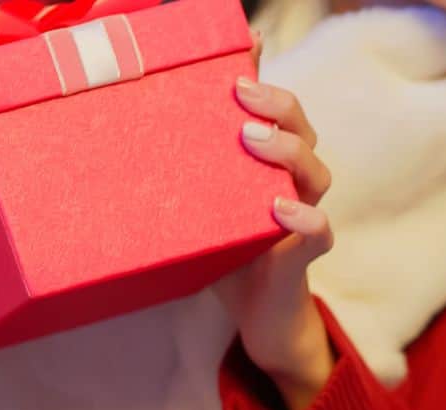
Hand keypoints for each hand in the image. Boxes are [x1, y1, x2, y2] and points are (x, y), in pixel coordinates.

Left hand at [214, 53, 333, 409]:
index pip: (279, 112)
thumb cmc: (224, 259)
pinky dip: (306, 217)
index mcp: (269, 168)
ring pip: (317, 173)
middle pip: (304, 130)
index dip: (267, 79)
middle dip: (278, 105)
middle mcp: (293, 186)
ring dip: (289, 152)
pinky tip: (280, 207)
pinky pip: (319, 231)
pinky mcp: (303, 258)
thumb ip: (182, 176)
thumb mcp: (199, 210)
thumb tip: (125, 137)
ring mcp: (303, 220)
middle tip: (240, 95)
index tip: (244, 51)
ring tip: (252, 141)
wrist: (259, 322)